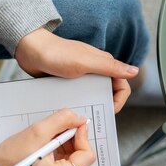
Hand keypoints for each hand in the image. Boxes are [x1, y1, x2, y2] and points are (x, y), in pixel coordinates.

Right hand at [0, 109, 95, 165]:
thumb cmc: (10, 155)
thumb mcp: (38, 131)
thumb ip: (63, 121)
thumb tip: (80, 119)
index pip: (87, 156)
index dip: (82, 137)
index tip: (74, 124)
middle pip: (82, 159)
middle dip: (73, 141)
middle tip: (57, 131)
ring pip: (76, 162)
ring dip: (67, 147)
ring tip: (48, 140)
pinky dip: (62, 155)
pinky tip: (48, 148)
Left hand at [14, 28, 138, 112]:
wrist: (30, 50)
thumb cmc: (57, 53)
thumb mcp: (85, 62)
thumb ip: (110, 67)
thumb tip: (134, 71)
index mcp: (104, 63)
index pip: (121, 85)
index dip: (119, 100)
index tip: (108, 110)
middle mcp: (96, 70)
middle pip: (109, 92)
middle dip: (105, 104)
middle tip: (93, 115)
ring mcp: (83, 76)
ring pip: (94, 95)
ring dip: (90, 104)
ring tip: (81, 113)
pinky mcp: (70, 81)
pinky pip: (79, 95)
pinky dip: (78, 102)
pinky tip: (70, 107)